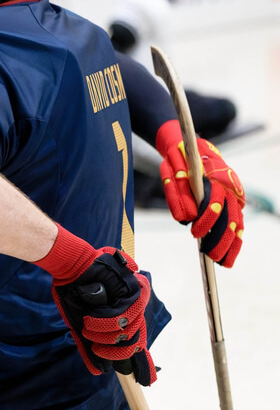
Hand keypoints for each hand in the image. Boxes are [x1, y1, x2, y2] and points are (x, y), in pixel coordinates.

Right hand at [35, 226, 155, 384]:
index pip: (139, 343)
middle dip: (113, 350)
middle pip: (135, 342)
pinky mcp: (133, 289)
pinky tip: (91, 320)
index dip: (144, 363)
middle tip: (96, 346)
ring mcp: (135, 299)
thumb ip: (89, 347)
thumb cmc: (74, 294)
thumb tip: (99, 372)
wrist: (69, 268)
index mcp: (124, 318)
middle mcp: (133, 310)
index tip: (146, 380)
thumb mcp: (80, 325)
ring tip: (87, 328)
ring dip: (104, 334)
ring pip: (129, 329)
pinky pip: (125, 316)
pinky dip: (105, 322)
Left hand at [156, 120, 244, 266]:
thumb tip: (186, 219)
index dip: (205, 220)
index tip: (195, 233)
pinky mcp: (235, 202)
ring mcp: (235, 195)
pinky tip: (228, 255)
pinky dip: (235, 240)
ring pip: (236, 223)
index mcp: (216, 178)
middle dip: (219, 239)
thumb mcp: (172, 172)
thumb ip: (178, 194)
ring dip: (230, 244)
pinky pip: (238, 223)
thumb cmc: (179, 162)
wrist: (191, 147)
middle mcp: (230, 188)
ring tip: (222, 262)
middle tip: (209, 255)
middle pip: (229, 217)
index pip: (214, 203)